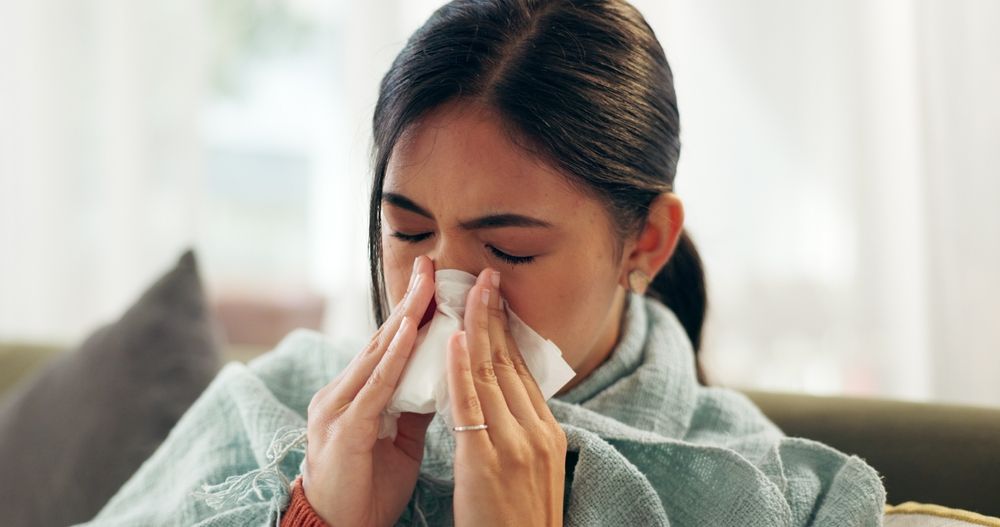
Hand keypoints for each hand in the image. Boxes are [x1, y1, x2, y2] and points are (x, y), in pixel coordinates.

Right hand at [301, 255, 436, 526]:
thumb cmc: (367, 487)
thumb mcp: (399, 440)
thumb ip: (415, 405)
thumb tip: (443, 376)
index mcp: (356, 394)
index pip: (388, 345)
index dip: (412, 313)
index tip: (434, 281)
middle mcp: (341, 392)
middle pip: (382, 338)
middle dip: (409, 301)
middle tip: (431, 264)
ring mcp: (338, 407)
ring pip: (378, 353)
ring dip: (404, 317)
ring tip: (426, 285)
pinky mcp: (344, 428)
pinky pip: (374, 386)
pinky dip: (394, 356)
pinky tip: (409, 330)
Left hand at [446, 268, 566, 526]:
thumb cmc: (518, 520)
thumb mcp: (532, 469)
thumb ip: (520, 431)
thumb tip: (505, 399)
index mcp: (547, 432)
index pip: (522, 370)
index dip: (506, 331)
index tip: (493, 299)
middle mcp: (536, 431)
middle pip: (510, 363)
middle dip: (494, 316)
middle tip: (483, 276)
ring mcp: (514, 444)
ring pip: (492, 374)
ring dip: (477, 328)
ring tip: (466, 290)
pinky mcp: (487, 461)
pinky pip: (472, 405)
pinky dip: (461, 368)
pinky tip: (454, 337)